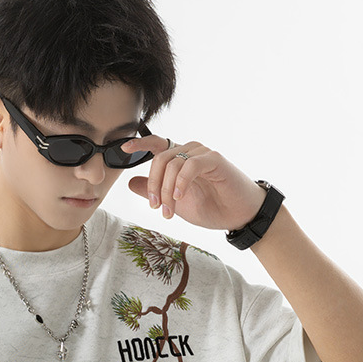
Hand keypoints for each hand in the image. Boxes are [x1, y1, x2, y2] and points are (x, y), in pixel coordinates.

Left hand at [121, 135, 265, 231]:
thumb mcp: (176, 203)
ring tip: (170, 211)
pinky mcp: (214, 160)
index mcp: (180, 160)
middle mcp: (190, 152)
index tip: (123, 149)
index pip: (156, 145)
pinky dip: (181, 182)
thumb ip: (155, 191)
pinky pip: (190, 165)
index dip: (139, 145)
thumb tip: (131, 183)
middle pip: (159, 159)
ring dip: (167, 191)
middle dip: (154, 186)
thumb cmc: (212, 207)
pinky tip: (181, 197)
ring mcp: (202, 154)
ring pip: (172, 165)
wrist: (239, 216)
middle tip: (156, 207)